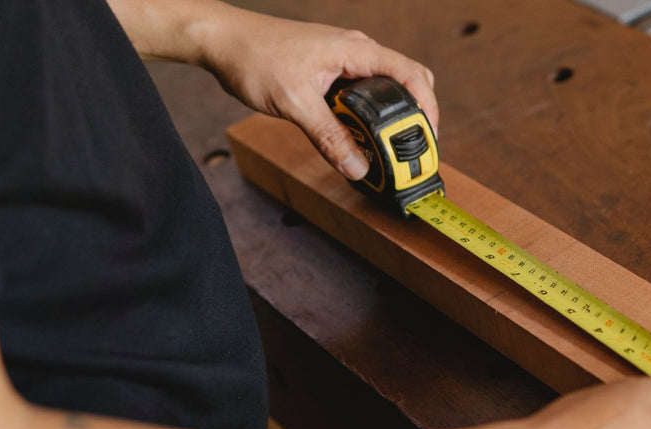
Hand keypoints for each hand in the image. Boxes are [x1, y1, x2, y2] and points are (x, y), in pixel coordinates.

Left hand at [199, 10, 437, 179]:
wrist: (222, 40)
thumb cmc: (254, 56)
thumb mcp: (295, 103)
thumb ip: (328, 137)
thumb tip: (357, 166)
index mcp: (355, 51)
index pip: (411, 74)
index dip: (428, 107)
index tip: (428, 138)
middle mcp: (355, 53)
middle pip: (404, 84)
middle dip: (411, 119)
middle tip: (407, 151)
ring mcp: (343, 62)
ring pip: (381, 93)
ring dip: (385, 122)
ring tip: (381, 151)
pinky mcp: (330, 73)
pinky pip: (360, 96)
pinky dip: (364, 119)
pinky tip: (353, 138)